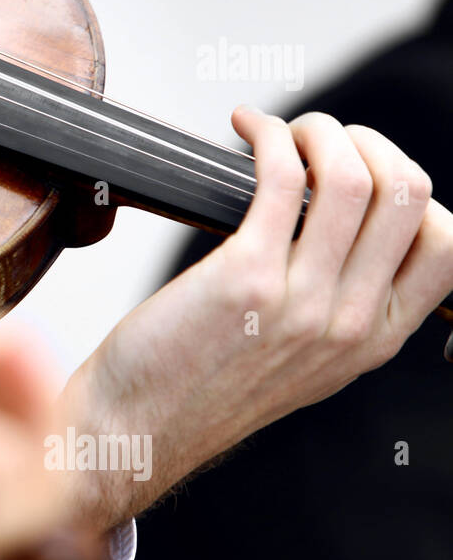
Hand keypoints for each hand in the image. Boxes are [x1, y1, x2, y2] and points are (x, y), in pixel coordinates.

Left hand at [62, 107, 452, 529]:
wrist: (137, 428)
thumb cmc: (197, 387)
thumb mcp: (302, 363)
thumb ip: (339, 310)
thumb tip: (342, 231)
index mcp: (374, 342)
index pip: (447, 245)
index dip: (410, 189)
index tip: (364, 171)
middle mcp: (350, 323)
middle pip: (409, 196)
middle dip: (368, 143)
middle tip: (319, 139)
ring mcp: (303, 302)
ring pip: (355, 178)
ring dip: (320, 132)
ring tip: (285, 132)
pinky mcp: (245, 277)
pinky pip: (282, 180)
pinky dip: (270, 138)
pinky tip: (247, 131)